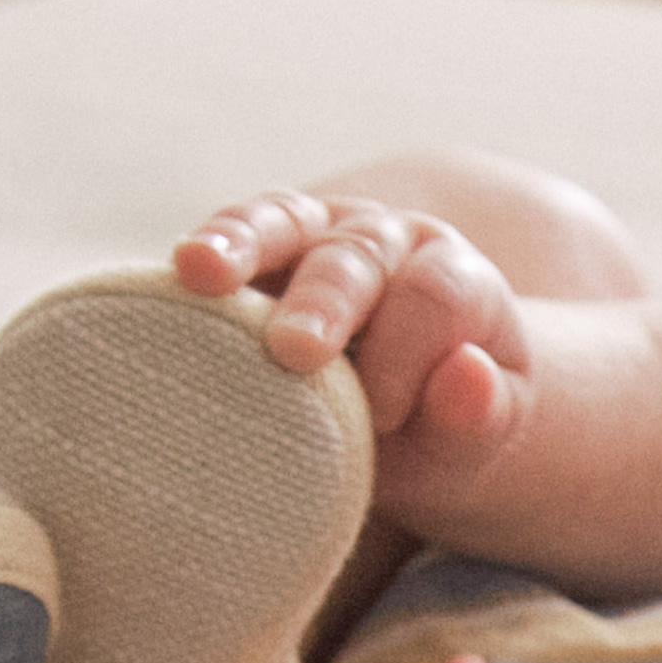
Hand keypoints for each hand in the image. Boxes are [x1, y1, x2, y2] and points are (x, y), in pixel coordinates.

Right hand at [174, 188, 530, 479]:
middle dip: (326, 302)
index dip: (407, 354)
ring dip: (244, 246)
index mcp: (454, 283)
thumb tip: (468, 374)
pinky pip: (239, 233)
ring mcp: (323, 236)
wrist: (406, 403)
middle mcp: (391, 243)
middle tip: (296, 352)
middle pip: (360, 256)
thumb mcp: (471, 440)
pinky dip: (211, 248)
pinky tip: (181, 270)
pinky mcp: (267, 248)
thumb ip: (480, 417)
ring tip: (204, 272)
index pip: (435, 299)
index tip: (384, 420)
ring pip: (288, 222)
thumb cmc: (434, 431)